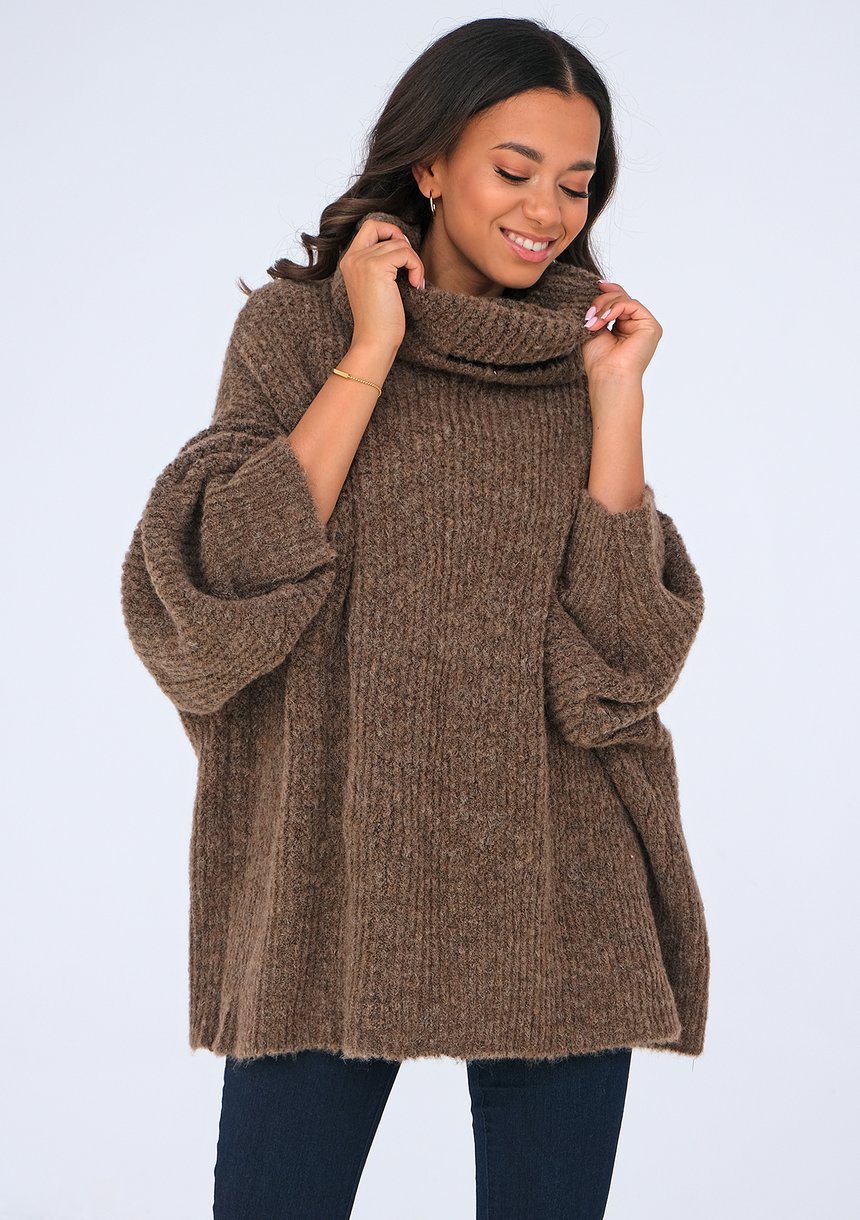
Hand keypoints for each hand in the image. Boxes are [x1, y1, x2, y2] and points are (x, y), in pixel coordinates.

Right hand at [338, 217, 425, 352]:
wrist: (374, 341)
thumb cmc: (379, 320)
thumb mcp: (376, 284)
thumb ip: (380, 261)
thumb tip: (401, 240)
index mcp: (349, 261)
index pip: (370, 226)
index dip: (390, 231)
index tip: (402, 252)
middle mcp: (352, 257)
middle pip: (386, 233)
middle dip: (405, 248)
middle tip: (411, 267)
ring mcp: (362, 261)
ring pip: (399, 244)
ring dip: (414, 262)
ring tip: (414, 282)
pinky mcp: (376, 267)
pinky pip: (406, 254)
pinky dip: (416, 267)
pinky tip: (415, 285)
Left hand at [581, 279, 662, 384]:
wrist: (607, 377)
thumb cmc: (600, 361)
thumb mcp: (596, 327)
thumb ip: (600, 309)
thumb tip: (601, 285)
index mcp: (625, 327)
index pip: (619, 301)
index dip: (608, 292)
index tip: (595, 286)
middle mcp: (637, 326)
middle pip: (621, 298)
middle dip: (602, 301)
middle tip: (589, 315)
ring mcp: (646, 326)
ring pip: (625, 300)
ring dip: (605, 307)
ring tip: (593, 322)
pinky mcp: (651, 326)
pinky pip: (632, 305)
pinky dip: (616, 308)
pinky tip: (604, 319)